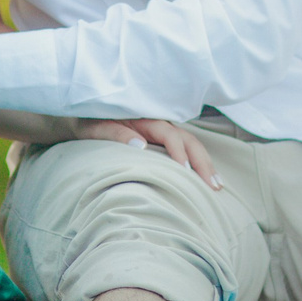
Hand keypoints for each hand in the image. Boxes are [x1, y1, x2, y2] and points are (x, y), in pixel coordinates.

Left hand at [74, 118, 221, 189]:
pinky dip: (197, 163)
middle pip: (188, 140)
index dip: (179, 154)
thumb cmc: (90, 121)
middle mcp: (159, 123)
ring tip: (216, 186)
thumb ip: (117, 134)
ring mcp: (162, 131)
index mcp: (145, 118)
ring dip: (205, 164)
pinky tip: (205, 179)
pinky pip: (184, 149)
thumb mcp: (98, 127)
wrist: (85, 114)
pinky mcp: (161, 139)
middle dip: (202, 163)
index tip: (185, 173)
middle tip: (212, 186)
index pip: (169, 136)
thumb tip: (140, 146)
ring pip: (191, 145)